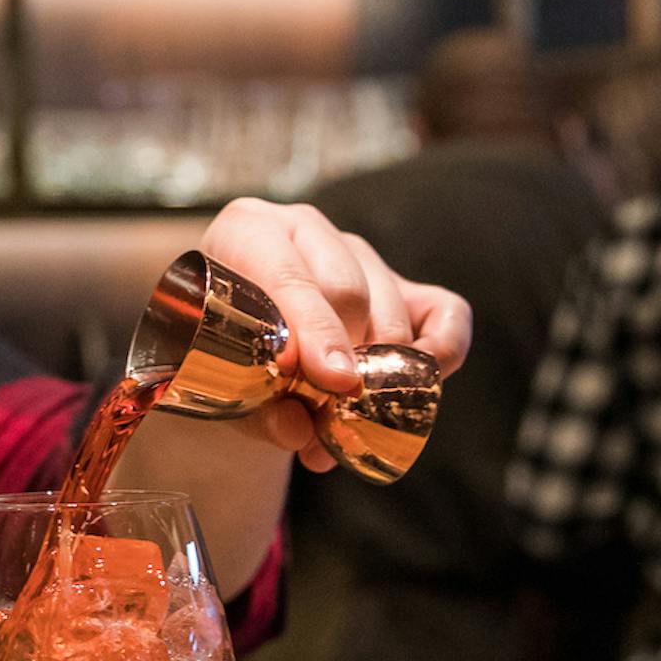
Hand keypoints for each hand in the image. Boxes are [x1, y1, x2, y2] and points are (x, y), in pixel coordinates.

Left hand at [201, 197, 472, 471]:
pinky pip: (446, 314)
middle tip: (334, 409)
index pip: (288, 276)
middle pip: (347, 291)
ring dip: (378, 372)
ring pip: (391, 309)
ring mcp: (359, 252)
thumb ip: (254, 407)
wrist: (231, 349)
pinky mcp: (403, 283)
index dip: (313, 329)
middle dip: (345, 357)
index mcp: (246, 231)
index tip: (329, 377)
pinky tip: (413, 390)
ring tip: (348, 421)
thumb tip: (300, 430)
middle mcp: (306, 229)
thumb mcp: (219, 380)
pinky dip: (441, 353)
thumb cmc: (214, 354)